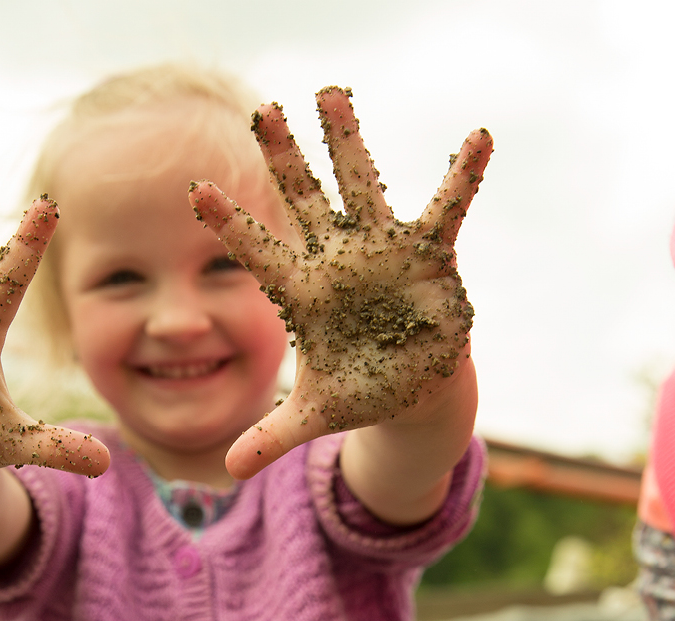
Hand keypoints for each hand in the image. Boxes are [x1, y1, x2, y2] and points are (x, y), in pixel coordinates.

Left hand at [191, 87, 491, 479]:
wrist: (414, 386)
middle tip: (262, 113)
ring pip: (363, 187)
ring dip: (349, 143)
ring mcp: (382, 252)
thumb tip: (226, 471)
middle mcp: (338, 261)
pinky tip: (480, 138)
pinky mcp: (430, 255)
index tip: (194, 190)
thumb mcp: (315, 415)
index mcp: (303, 294)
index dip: (229, 223)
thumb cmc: (361, 391)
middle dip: (285, 160)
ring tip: (329, 94)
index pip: (257, 253)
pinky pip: (447, 208)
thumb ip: (271, 436)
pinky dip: (462, 177)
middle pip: (305, 201)